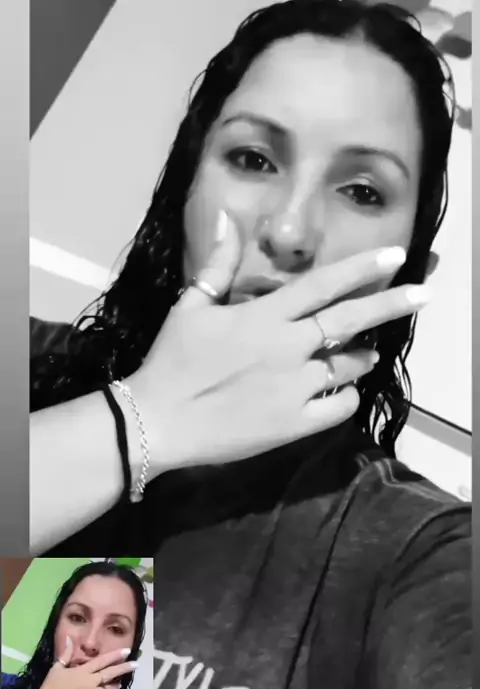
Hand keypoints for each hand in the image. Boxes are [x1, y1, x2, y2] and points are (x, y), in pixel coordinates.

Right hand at [34, 637, 136, 688]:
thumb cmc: (50, 686)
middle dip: (125, 668)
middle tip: (136, 665)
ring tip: (119, 683)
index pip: (103, 661)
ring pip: (111, 688)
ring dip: (116, 685)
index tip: (128, 651)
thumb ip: (67, 653)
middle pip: (112, 673)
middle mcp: (91, 682)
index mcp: (84, 671)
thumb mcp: (57, 667)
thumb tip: (70, 637)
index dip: (116, 655)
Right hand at [129, 213, 430, 474]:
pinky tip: (340, 391)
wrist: (157, 421)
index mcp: (264, 316)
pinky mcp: (293, 424)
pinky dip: (346, 396)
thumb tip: (227, 218)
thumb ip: (218, 265)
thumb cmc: (171, 361)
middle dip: (392, 303)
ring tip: (367, 353)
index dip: (363, 269)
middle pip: (351, 320)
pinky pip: (339, 407)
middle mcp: (287, 348)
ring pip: (348, 366)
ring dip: (362, 356)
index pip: (324, 285)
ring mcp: (294, 388)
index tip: (395, 258)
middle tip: (425, 293)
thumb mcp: (191, 307)